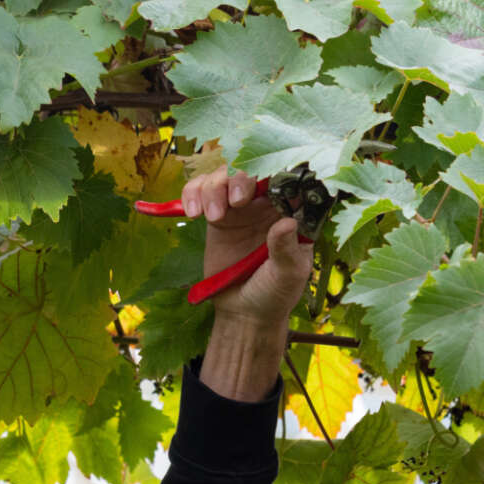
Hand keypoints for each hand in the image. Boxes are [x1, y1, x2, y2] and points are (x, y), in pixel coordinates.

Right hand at [180, 167, 314, 329]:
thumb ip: (286, 250)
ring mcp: (238, 208)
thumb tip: (287, 223)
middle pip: (250, 170)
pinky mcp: (215, 216)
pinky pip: (200, 191)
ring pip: (223, 176)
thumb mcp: (287, 275)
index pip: (286, 179)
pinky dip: (193, 193)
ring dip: (214, 188)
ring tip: (212, 217)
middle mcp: (265, 204)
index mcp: (290, 212)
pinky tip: (194, 213)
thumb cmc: (274, 293)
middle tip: (237, 202)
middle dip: (241, 178)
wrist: (244, 313)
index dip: (275, 171)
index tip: (265, 183)